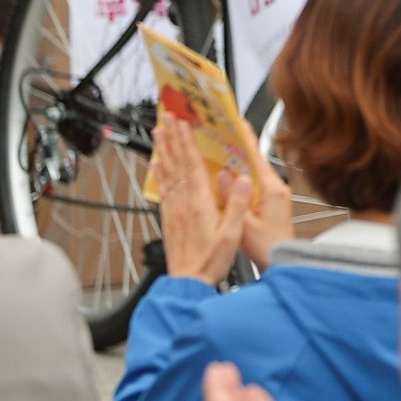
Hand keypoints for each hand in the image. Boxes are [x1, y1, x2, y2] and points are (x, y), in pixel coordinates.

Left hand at [156, 118, 252, 285]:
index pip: (193, 165)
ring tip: (158, 134)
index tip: (184, 123)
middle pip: (177, 163)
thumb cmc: (210, 261)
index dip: (188, 142)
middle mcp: (183, 203)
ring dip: (164, 151)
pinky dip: (160, 174)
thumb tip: (243, 179)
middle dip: (173, 138)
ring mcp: (174, 210)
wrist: (188, 282)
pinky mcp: (170, 218)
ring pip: (168, 173)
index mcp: (200, 203)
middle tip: (167, 118)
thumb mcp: (232, 234)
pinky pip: (164, 189)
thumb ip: (237, 205)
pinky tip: (158, 166)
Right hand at [231, 117, 293, 268]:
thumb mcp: (244, 225)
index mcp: (271, 189)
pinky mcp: (270, 201)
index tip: (236, 120)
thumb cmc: (268, 247)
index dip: (245, 136)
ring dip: (237, 162)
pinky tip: (226, 177)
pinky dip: (239, 177)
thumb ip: (232, 200)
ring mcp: (273, 194)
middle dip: (236, 146)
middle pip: (253, 160)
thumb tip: (223, 176)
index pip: (257, 155)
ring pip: (252, 171)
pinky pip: (252, 182)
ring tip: (218, 150)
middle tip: (220, 133)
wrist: (282, 261)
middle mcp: (275, 187)